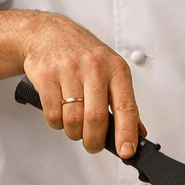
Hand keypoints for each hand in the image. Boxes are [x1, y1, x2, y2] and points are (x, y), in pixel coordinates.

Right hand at [20, 12, 142, 157]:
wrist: (49, 33)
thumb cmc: (85, 55)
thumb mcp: (112, 71)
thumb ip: (123, 102)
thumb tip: (139, 133)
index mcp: (117, 70)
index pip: (126, 107)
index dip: (127, 132)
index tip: (127, 151)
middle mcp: (95, 68)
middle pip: (96, 118)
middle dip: (94, 140)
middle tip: (93, 145)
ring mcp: (69, 71)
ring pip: (73, 119)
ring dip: (74, 133)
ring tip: (76, 129)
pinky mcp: (46, 75)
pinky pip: (53, 113)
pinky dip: (57, 124)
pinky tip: (61, 117)